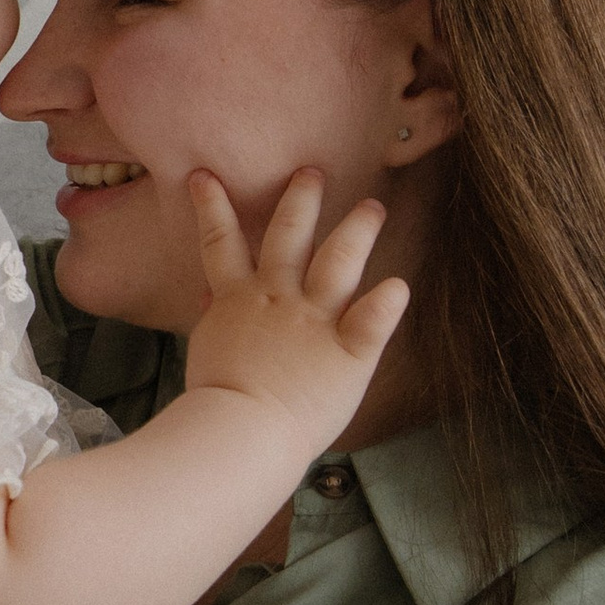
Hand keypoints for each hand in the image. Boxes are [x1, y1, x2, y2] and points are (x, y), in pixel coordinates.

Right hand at [181, 169, 407, 456]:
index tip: (204, 174)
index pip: (220, 242)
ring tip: (372, 206)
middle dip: (301, 199)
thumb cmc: (216, 405)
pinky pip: (372, 321)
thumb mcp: (206, 352)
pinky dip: (387, 303)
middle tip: (312, 170)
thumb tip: (207, 297)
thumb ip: (216, 320)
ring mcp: (315, 323)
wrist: (239, 433)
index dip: (211, 206)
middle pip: (289, 236)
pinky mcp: (349, 353)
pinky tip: (400, 285)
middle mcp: (278, 299)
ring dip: (356, 230)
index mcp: (239, 301)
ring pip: (337, 262)